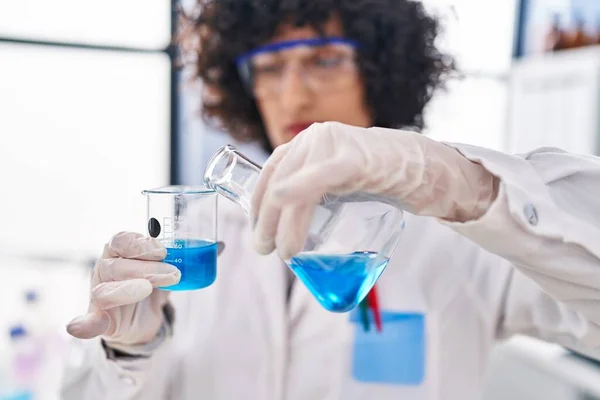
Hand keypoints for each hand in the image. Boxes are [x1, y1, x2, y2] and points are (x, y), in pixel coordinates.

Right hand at [66, 232, 179, 345]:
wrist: (140, 321)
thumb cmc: (150, 288)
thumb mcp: (165, 272)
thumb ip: (181, 261)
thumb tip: (214, 248)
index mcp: (118, 254)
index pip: (120, 240)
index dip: (139, 244)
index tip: (162, 251)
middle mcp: (105, 272)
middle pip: (117, 266)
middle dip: (147, 268)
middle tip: (173, 274)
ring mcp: (99, 296)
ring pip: (105, 290)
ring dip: (128, 289)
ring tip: (149, 289)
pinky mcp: (100, 321)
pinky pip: (88, 322)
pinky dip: (84, 325)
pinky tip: (79, 327)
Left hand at [251, 122, 497, 258]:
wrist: (419, 166)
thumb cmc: (374, 178)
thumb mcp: (334, 182)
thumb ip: (311, 191)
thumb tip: (282, 225)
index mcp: (306, 143)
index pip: (270, 172)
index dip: (257, 204)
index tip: (258, 232)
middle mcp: (314, 138)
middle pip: (279, 181)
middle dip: (267, 220)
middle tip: (264, 249)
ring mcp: (333, 144)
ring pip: (296, 186)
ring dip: (285, 223)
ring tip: (285, 252)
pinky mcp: (354, 157)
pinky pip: (322, 175)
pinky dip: (299, 187)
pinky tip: (283, 200)